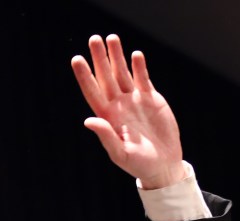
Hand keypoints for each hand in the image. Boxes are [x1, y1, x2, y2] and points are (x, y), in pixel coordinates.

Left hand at [71, 34, 184, 188]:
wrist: (163, 164)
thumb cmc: (138, 164)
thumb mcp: (120, 153)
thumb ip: (105, 136)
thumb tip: (88, 120)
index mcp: (107, 117)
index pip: (92, 91)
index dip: (84, 75)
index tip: (77, 59)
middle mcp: (118, 105)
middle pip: (106, 77)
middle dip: (100, 58)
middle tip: (94, 38)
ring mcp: (134, 100)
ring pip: (123, 73)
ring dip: (117, 56)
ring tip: (112, 37)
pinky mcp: (151, 99)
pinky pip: (143, 79)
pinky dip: (139, 67)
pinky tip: (135, 55)